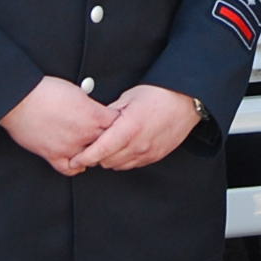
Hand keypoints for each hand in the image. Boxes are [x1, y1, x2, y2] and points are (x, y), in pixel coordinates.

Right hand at [0, 76, 113, 174]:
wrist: (19, 99)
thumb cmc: (45, 91)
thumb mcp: (76, 92)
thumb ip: (90, 105)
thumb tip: (95, 111)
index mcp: (93, 115)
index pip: (118, 124)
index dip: (118, 122)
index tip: (117, 122)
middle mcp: (84, 134)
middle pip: (108, 143)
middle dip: (109, 139)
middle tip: (107, 136)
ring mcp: (70, 147)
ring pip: (91, 158)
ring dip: (92, 153)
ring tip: (92, 147)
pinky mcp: (53, 155)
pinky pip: (70, 169)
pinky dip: (76, 167)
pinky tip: (78, 162)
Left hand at [71, 85, 202, 172]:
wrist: (185, 101)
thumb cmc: (158, 94)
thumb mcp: (128, 98)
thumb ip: (109, 114)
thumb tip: (93, 123)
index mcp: (128, 129)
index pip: (99, 151)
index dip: (84, 157)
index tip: (74, 158)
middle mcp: (138, 145)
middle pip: (106, 161)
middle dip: (95, 156)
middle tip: (90, 147)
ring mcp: (148, 152)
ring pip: (119, 165)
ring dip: (110, 159)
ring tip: (107, 146)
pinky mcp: (156, 156)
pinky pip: (133, 165)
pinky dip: (124, 159)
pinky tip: (123, 148)